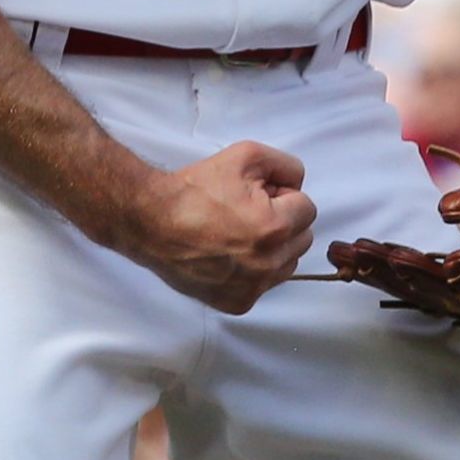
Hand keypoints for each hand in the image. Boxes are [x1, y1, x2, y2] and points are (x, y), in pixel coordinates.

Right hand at [123, 141, 316, 313]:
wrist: (152, 222)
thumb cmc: (197, 189)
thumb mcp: (245, 155)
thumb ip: (285, 165)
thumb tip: (299, 184)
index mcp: (275, 227)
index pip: (307, 208)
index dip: (282, 195)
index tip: (257, 194)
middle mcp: (268, 264)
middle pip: (302, 238)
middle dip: (283, 221)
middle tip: (248, 211)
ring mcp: (253, 288)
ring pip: (287, 264)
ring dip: (274, 248)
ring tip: (239, 233)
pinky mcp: (238, 303)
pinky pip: (265, 285)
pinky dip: (255, 270)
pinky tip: (229, 255)